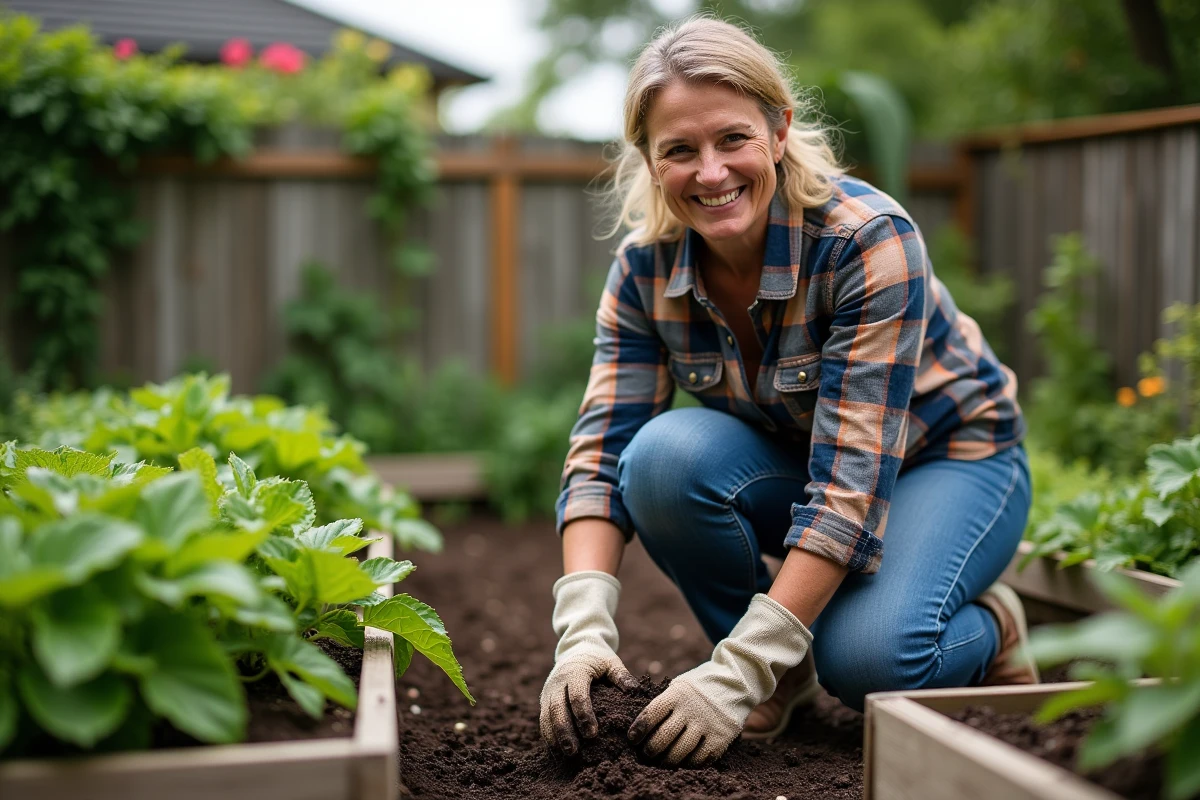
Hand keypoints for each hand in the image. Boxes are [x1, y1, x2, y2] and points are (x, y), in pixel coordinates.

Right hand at [539, 571, 638, 755]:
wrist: (576, 647)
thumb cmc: (598, 658)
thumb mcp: (611, 662)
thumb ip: (622, 676)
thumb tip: (635, 691)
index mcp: (575, 671)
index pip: (577, 695)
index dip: (584, 715)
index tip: (593, 734)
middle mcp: (558, 681)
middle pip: (557, 708)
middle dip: (564, 731)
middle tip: (573, 751)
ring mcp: (548, 690)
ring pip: (546, 715)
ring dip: (554, 736)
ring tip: (564, 754)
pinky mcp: (545, 699)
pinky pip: (543, 718)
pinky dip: (548, 734)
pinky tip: (556, 750)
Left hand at [627, 593, 811, 765]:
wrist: (738, 682)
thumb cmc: (701, 687)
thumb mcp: (680, 686)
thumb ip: (665, 704)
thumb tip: (643, 728)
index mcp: (677, 694)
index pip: (651, 714)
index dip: (638, 729)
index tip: (632, 739)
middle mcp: (691, 709)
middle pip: (663, 738)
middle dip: (650, 750)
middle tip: (647, 754)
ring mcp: (707, 725)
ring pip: (680, 752)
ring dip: (667, 761)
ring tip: (662, 761)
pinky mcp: (721, 738)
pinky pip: (700, 759)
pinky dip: (689, 763)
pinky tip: (684, 761)